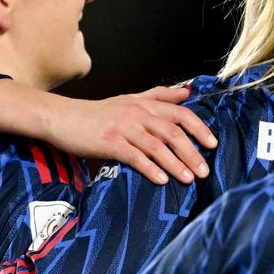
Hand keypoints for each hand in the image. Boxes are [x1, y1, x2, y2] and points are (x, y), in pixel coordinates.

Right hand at [42, 86, 216, 184]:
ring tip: (188, 178)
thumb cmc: (95, 113)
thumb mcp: (128, 99)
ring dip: (176, 163)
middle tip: (204, 170)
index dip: (199, 128)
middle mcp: (136, 113)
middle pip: (172, 131)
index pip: (180, 114)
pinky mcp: (109, 142)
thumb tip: (186, 93)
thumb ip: (158, 96)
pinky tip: (161, 180)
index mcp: (144, 104)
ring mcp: (123, 127)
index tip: (212, 144)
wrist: (61, 118)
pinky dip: (150, 168)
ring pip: (157, 145)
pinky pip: (134, 156)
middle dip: (192, 152)